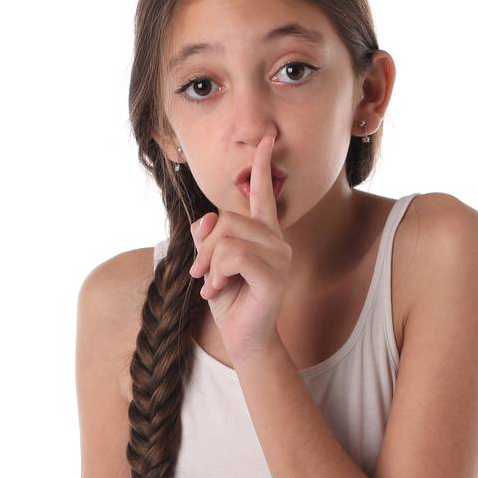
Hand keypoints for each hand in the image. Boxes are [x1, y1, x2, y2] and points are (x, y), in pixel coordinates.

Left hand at [189, 131, 292, 363]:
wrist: (243, 338)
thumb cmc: (229, 301)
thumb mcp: (210, 266)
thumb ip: (206, 240)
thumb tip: (204, 220)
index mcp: (263, 234)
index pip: (263, 193)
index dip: (262, 166)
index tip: (265, 139)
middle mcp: (276, 240)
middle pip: (228, 219)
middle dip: (203, 247)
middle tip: (198, 274)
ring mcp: (279, 257)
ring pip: (227, 239)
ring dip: (208, 264)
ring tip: (210, 286)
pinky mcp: (274, 276)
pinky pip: (234, 257)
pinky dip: (216, 274)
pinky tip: (216, 291)